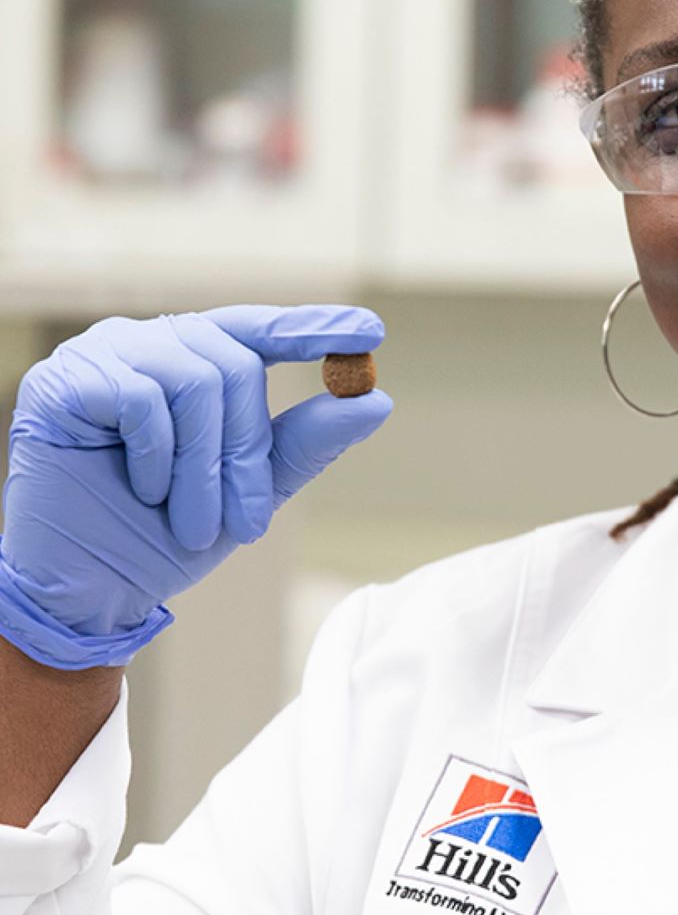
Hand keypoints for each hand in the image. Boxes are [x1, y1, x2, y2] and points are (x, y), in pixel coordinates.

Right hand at [1, 305, 390, 645]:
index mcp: (196, 362)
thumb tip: (375, 400)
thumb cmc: (165, 536)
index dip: (313, 327)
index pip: (260, 330)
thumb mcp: (251, 490)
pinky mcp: (65, 378)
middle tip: (246, 522)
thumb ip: (306, 443)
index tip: (371, 331)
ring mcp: (104, 353)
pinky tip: (141, 490)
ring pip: (193, 382)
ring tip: (191, 523)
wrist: (92, 587)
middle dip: (247, 453)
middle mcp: (152, 345)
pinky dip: (154, 459)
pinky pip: (140, 400)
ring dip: (202, 469)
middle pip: (235, 364)